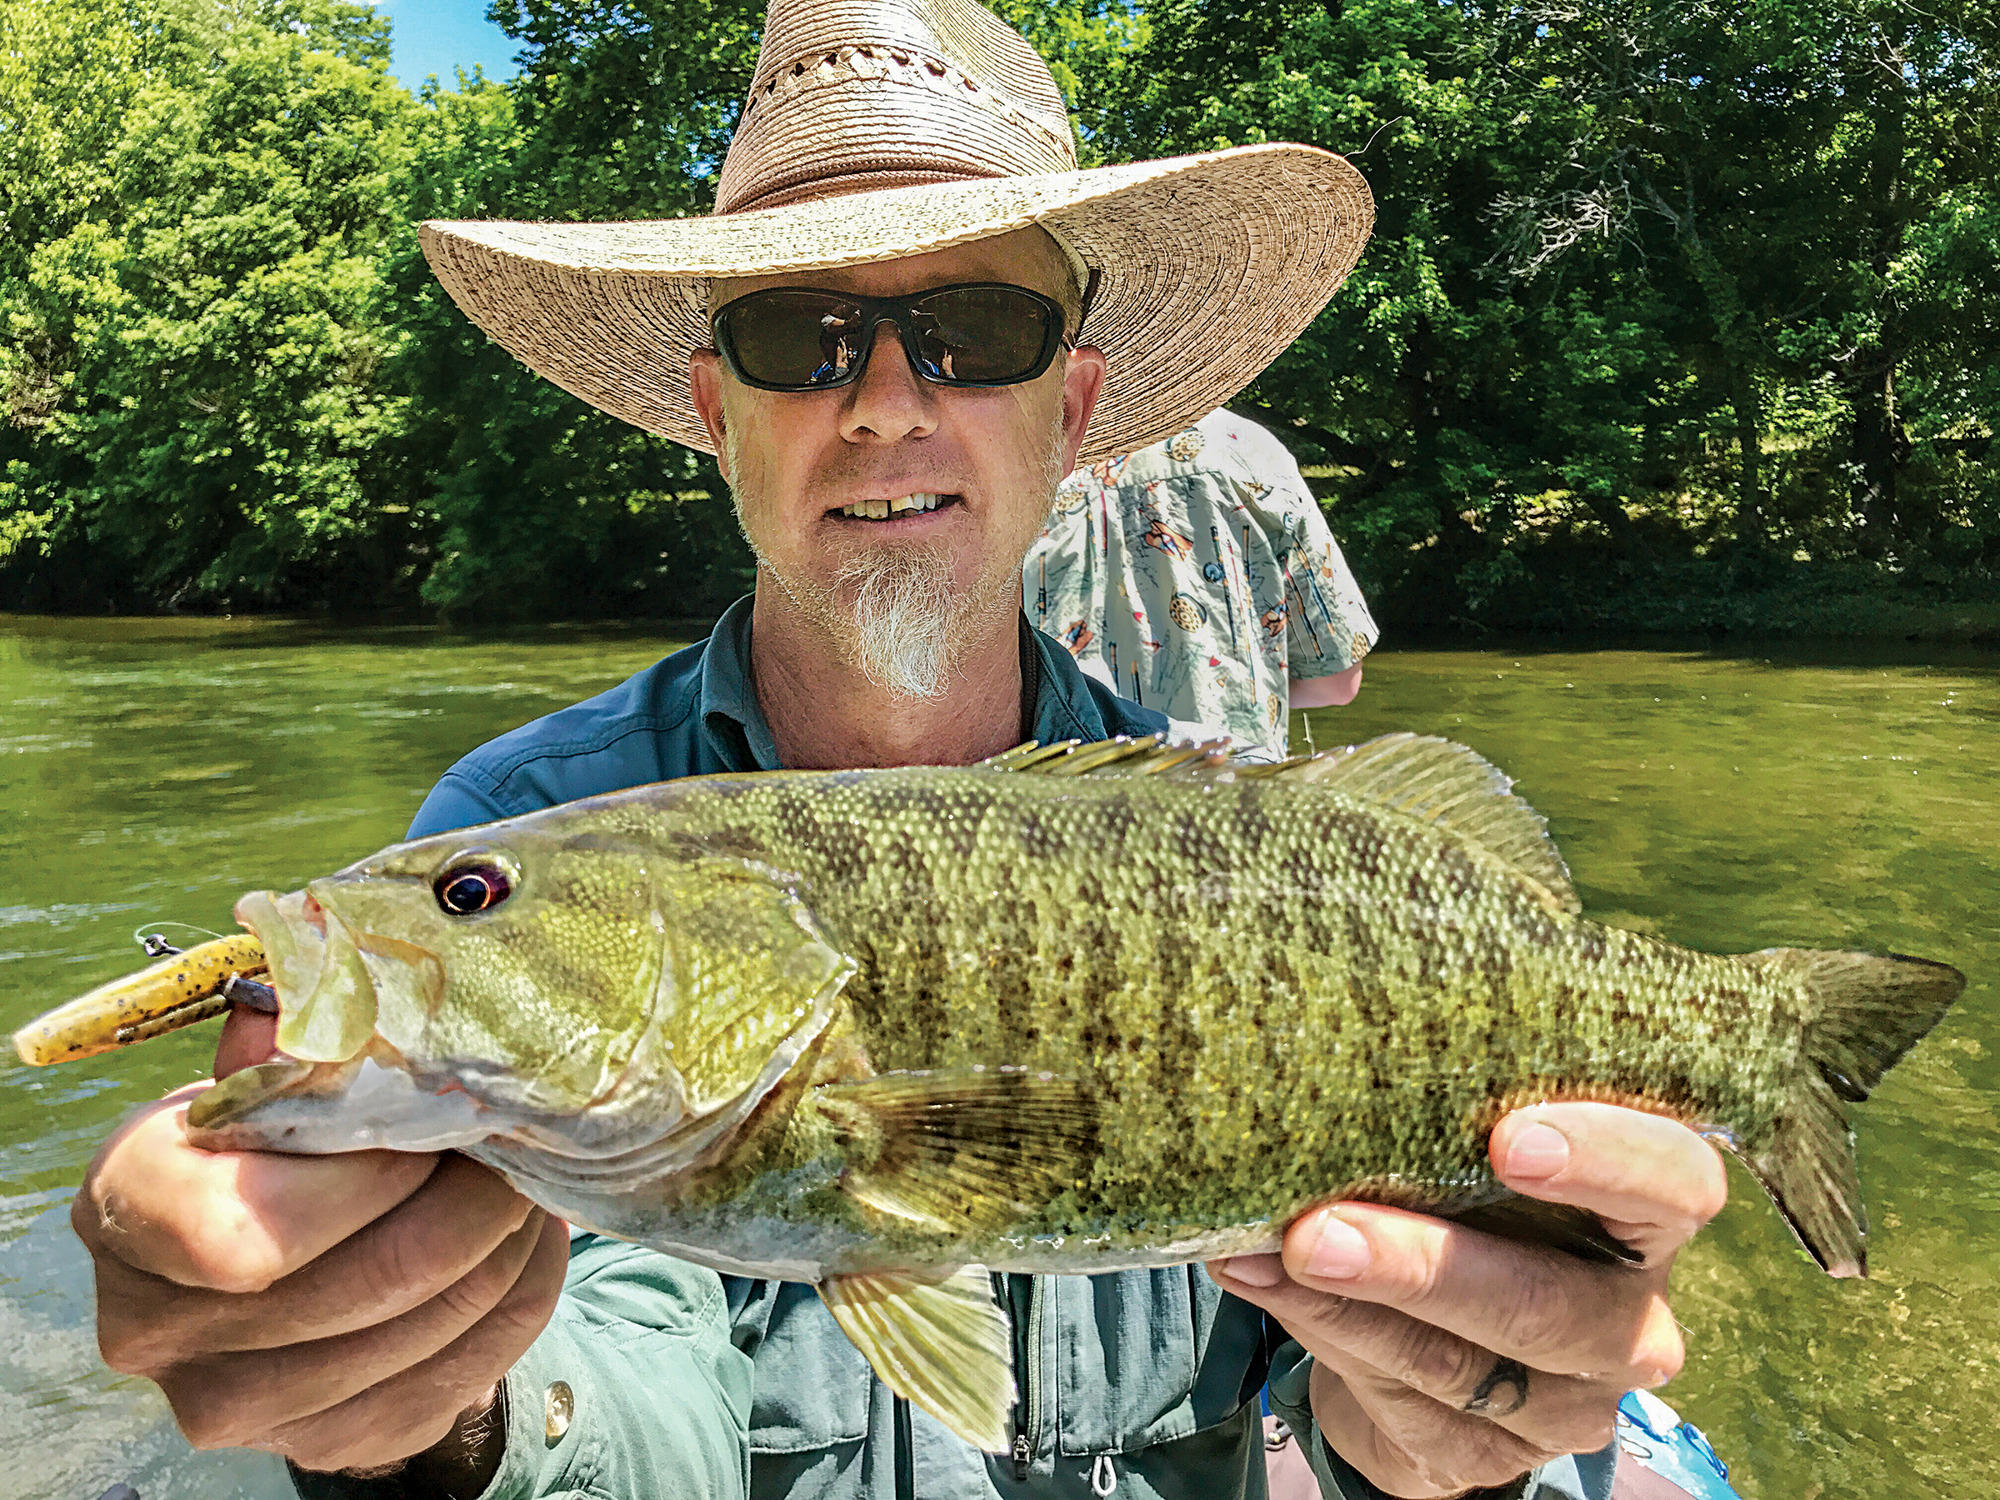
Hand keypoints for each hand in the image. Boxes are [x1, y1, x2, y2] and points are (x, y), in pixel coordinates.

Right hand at [73, 1009, 567, 1475]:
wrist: (274, 1271)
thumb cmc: (272, 1144)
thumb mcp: (266, 1076)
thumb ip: (306, 1035)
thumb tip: (368, 976)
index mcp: (129, 1209)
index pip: (242, 1230)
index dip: (369, 1177)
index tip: (435, 1119)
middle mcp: (162, 1329)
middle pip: (376, 1274)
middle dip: (477, 1192)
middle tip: (524, 1136)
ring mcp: (244, 1404)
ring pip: (435, 1318)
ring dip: (512, 1237)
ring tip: (531, 1175)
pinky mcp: (333, 1442)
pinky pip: (468, 1364)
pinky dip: (522, 1292)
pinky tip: (527, 1239)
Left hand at [1211, 1103, 1726, 1498]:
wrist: (1430, 1341)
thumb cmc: (1458, 1200)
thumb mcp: (1464, 1150)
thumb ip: (1434, 1116)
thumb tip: (1317, 1072)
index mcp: (1647, 1213)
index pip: (1675, 1181)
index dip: (1606, 1158)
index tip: (1508, 1140)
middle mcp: (1629, 1315)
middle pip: (1553, 1304)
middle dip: (1426, 1266)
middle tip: (1320, 1229)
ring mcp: (1571, 1399)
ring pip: (1462, 1365)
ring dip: (1347, 1306)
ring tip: (1266, 1254)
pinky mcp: (1498, 1456)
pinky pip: (1406, 1403)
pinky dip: (1324, 1334)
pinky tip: (1266, 1285)